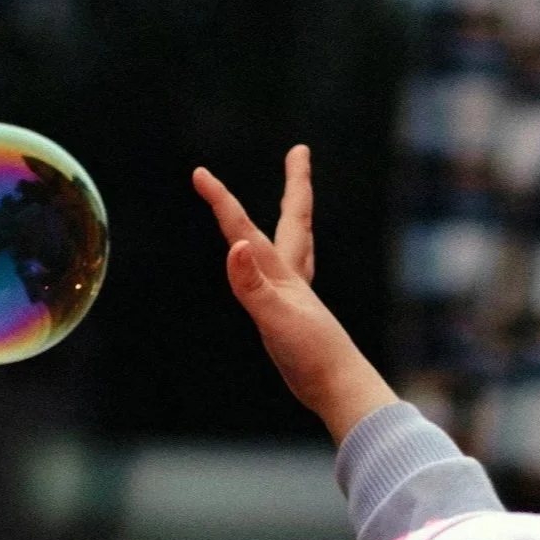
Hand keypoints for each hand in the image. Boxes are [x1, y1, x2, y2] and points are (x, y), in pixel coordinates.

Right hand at [193, 145, 395, 443]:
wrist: (340, 387)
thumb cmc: (311, 356)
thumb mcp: (275, 319)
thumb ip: (252, 285)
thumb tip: (235, 245)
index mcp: (282, 274)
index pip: (245, 230)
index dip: (222, 201)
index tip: (200, 174)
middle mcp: (292, 278)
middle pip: (295, 219)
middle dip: (294, 184)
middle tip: (299, 152)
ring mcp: (297, 296)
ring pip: (296, 245)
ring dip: (293, 217)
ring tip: (294, 201)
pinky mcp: (296, 316)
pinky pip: (290, 275)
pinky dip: (286, 258)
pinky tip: (283, 269)